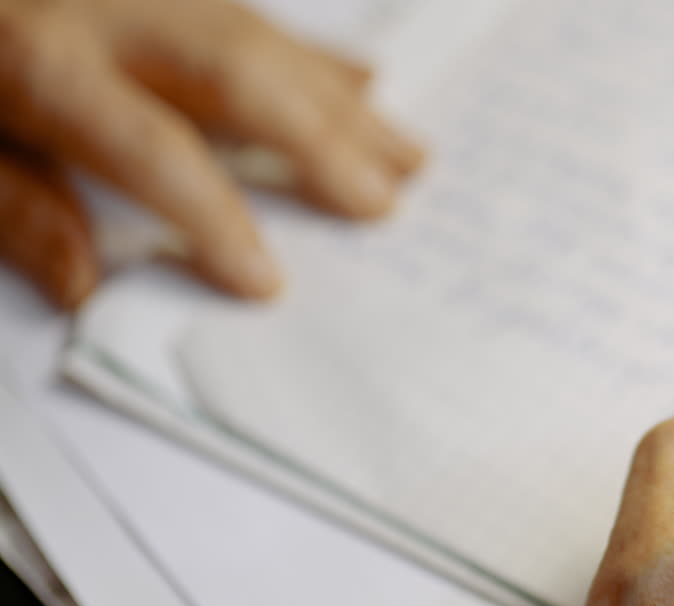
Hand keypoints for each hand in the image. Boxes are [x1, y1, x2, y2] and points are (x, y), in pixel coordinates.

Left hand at [0, 0, 423, 308]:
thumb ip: (13, 207)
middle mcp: (113, 12)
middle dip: (321, 143)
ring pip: (265, 38)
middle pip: (238, 78)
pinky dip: (316, 52)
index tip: (265, 280)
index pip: (149, 147)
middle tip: (384, 201)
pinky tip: (360, 77)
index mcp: (45, 63)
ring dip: (344, 99)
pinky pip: (257, 12)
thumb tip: (88, 284)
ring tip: (408, 151)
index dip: (213, 214)